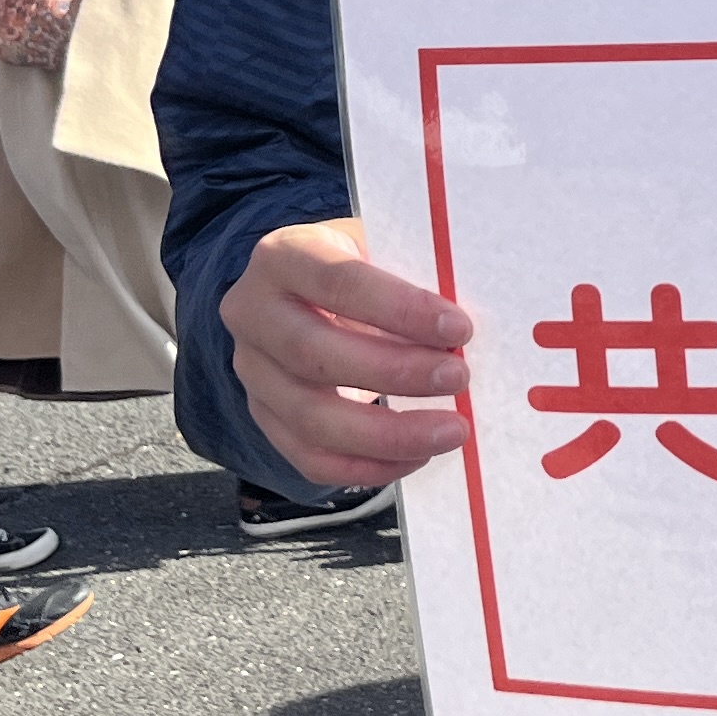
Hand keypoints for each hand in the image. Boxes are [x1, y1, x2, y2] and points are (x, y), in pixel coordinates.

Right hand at [220, 217, 476, 488]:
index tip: (459, 329)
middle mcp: (251, 313)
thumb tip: (464, 334)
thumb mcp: (381, 248)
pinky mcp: (264, 417)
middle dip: (395, 373)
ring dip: (388, 434)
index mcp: (283, 256)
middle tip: (459, 378)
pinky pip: (309, 458)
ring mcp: (252, 372)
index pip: (338, 281)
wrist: (310, 292)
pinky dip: (368, 466)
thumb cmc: (363, 267)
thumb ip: (414, 277)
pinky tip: (417, 455)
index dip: (399, 308)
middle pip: (313, 354)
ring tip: (450, 431)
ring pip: (309, 418)